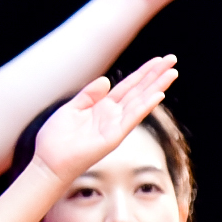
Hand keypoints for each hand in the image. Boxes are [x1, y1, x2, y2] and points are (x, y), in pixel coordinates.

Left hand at [30, 55, 177, 180]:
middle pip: (139, 91)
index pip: (128, 86)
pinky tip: (158, 95)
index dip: (143, 73)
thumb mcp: (71, 109)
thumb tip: (106, 80)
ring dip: (157, 87)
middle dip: (156, 75)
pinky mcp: (113, 137)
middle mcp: (113, 115)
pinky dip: (144, 107)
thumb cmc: (56, 139)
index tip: (158, 60)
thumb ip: (88, 95)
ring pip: (140, 102)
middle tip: (172, 59)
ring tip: (172, 72)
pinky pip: (132, 119)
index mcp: (102, 107)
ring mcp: (115, 126)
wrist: (49, 162)